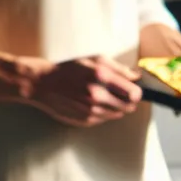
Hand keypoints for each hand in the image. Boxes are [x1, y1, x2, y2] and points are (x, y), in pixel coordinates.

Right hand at [25, 55, 141, 127]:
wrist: (43, 84)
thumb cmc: (69, 69)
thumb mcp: (95, 60)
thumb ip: (119, 68)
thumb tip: (137, 77)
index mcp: (101, 77)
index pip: (134, 94)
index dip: (136, 92)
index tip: (133, 89)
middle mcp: (97, 95)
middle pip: (129, 107)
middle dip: (128, 100)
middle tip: (120, 93)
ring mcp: (91, 111)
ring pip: (118, 114)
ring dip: (115, 106)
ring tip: (103, 96)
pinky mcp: (86, 121)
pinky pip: (105, 119)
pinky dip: (103, 112)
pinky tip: (92, 102)